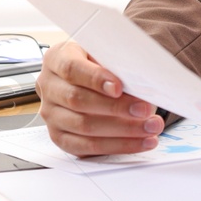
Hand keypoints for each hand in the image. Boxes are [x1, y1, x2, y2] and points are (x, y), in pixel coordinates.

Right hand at [37, 40, 162, 155]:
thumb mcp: (105, 53)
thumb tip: (140, 80)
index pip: (72, 69)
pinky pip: (87, 146)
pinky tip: (142, 141)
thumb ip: (116, 63)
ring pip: (83, 126)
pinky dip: (118, 146)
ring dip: (123, 130)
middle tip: (145, 109)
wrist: (90, 78)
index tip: (119, 87)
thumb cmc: (100, 63)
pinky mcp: (60, 136)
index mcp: (56, 59)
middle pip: (77, 100)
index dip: (96, 79)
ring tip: (151, 127)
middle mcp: (49, 87)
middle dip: (116, 107)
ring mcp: (51, 114)